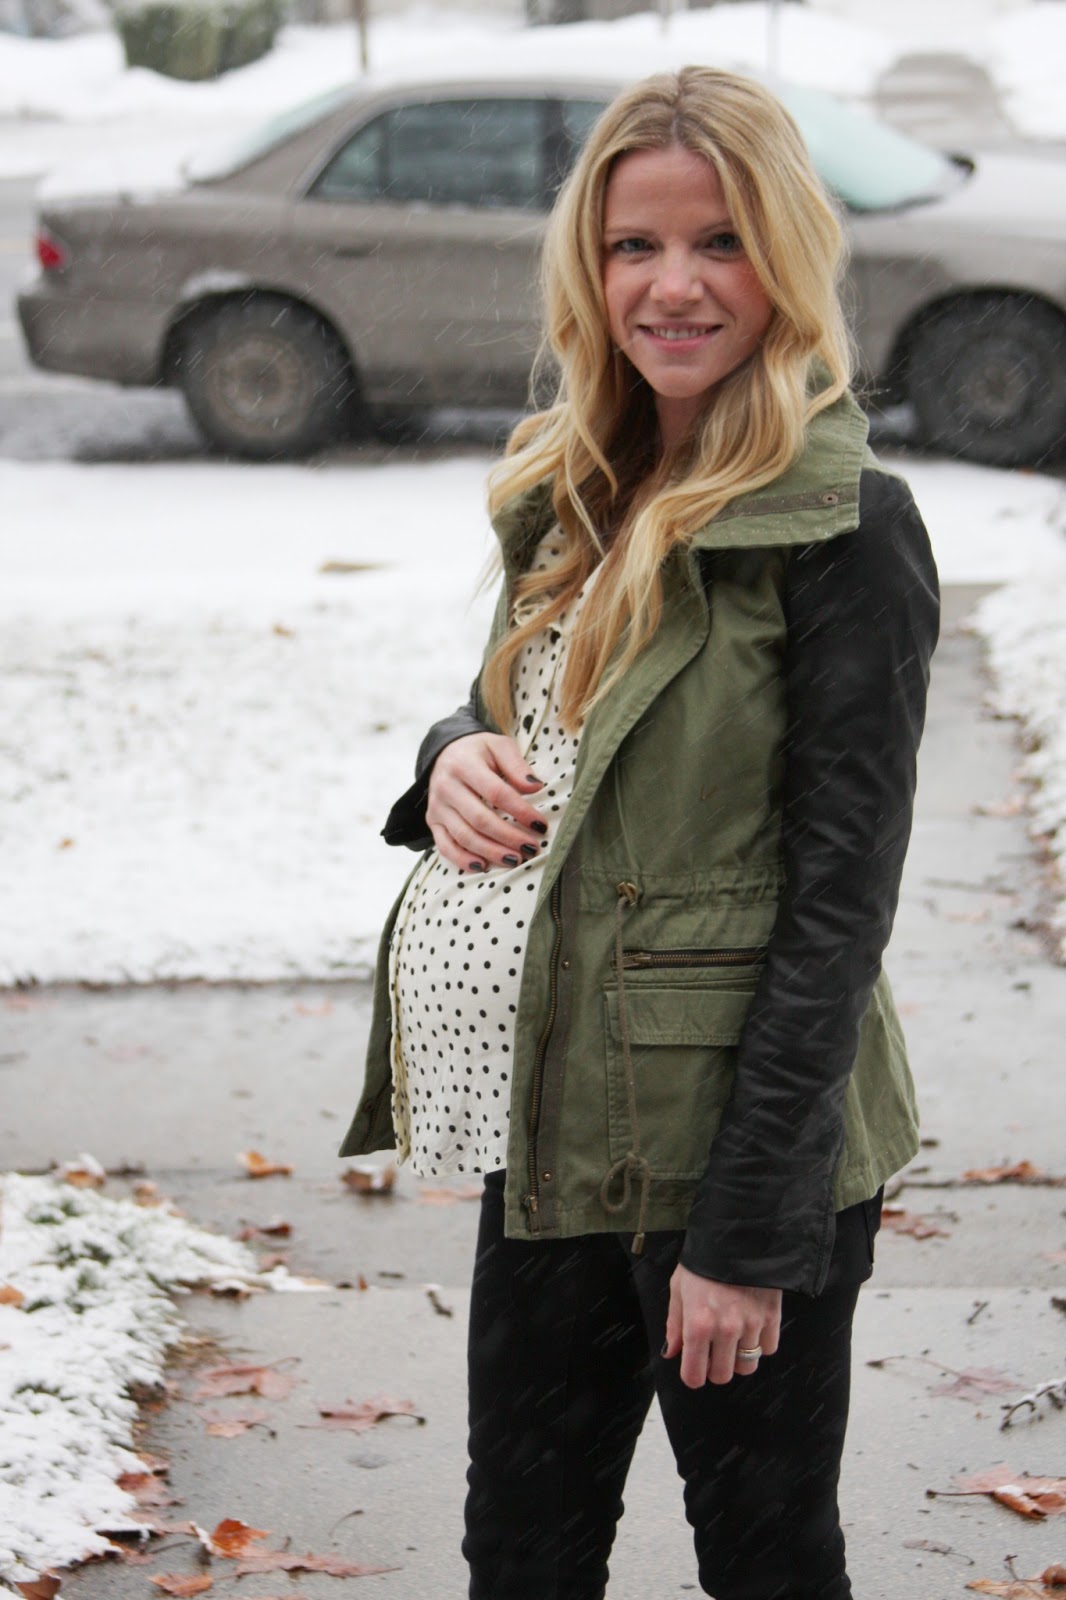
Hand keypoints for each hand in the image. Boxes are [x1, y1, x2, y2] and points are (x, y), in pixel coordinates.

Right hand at [426, 732, 546, 871]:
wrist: (444, 753)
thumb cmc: (478, 751)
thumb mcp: (499, 746)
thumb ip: (516, 765)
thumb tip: (535, 788)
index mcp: (464, 764)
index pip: (496, 793)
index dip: (520, 811)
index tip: (540, 824)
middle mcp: (446, 786)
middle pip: (480, 819)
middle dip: (508, 837)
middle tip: (531, 848)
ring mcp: (437, 807)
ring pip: (464, 836)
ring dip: (491, 852)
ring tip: (515, 860)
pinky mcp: (432, 821)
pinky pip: (445, 846)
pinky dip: (462, 860)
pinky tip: (482, 867)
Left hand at [664, 1263, 781, 1387]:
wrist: (736, 1236)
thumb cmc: (702, 1262)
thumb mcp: (679, 1289)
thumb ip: (675, 1324)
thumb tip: (672, 1352)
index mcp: (698, 1325)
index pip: (695, 1376)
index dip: (693, 1375)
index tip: (694, 1368)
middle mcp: (725, 1330)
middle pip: (723, 1376)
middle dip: (716, 1368)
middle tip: (714, 1352)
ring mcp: (751, 1325)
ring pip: (747, 1366)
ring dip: (739, 1357)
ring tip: (734, 1338)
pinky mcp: (772, 1317)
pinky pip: (769, 1349)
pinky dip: (761, 1343)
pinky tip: (751, 1326)